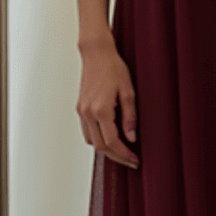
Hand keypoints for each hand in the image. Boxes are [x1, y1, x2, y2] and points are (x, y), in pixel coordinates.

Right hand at [76, 35, 138, 168]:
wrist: (97, 54)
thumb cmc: (114, 68)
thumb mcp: (128, 92)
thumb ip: (130, 117)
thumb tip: (132, 138)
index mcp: (101, 110)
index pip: (112, 142)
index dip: (124, 154)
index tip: (135, 160)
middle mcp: (88, 113)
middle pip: (101, 146)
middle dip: (117, 156)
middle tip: (131, 161)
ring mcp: (82, 111)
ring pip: (92, 141)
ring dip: (106, 149)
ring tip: (122, 151)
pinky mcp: (80, 108)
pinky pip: (87, 131)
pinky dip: (98, 139)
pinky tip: (109, 138)